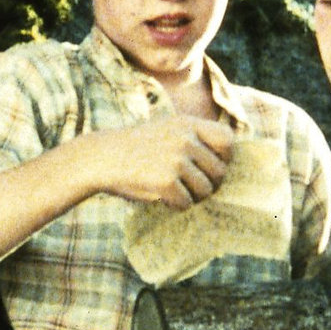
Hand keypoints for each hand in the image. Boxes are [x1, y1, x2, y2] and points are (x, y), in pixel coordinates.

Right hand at [87, 116, 233, 208]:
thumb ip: (195, 137)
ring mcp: (175, 160)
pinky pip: (186, 202)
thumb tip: (228, 161)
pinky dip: (176, 205)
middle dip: (209, 185)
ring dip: (193, 197)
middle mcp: (185, 139)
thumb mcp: (168, 129)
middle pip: (219, 172)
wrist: (102, 158)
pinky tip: (162, 197)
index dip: (225, 158)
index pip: (228, 141)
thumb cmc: (138, 147)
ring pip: (205, 190)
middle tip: (191, 187)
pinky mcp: (165, 181)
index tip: (211, 167)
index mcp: (188, 124)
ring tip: (176, 191)